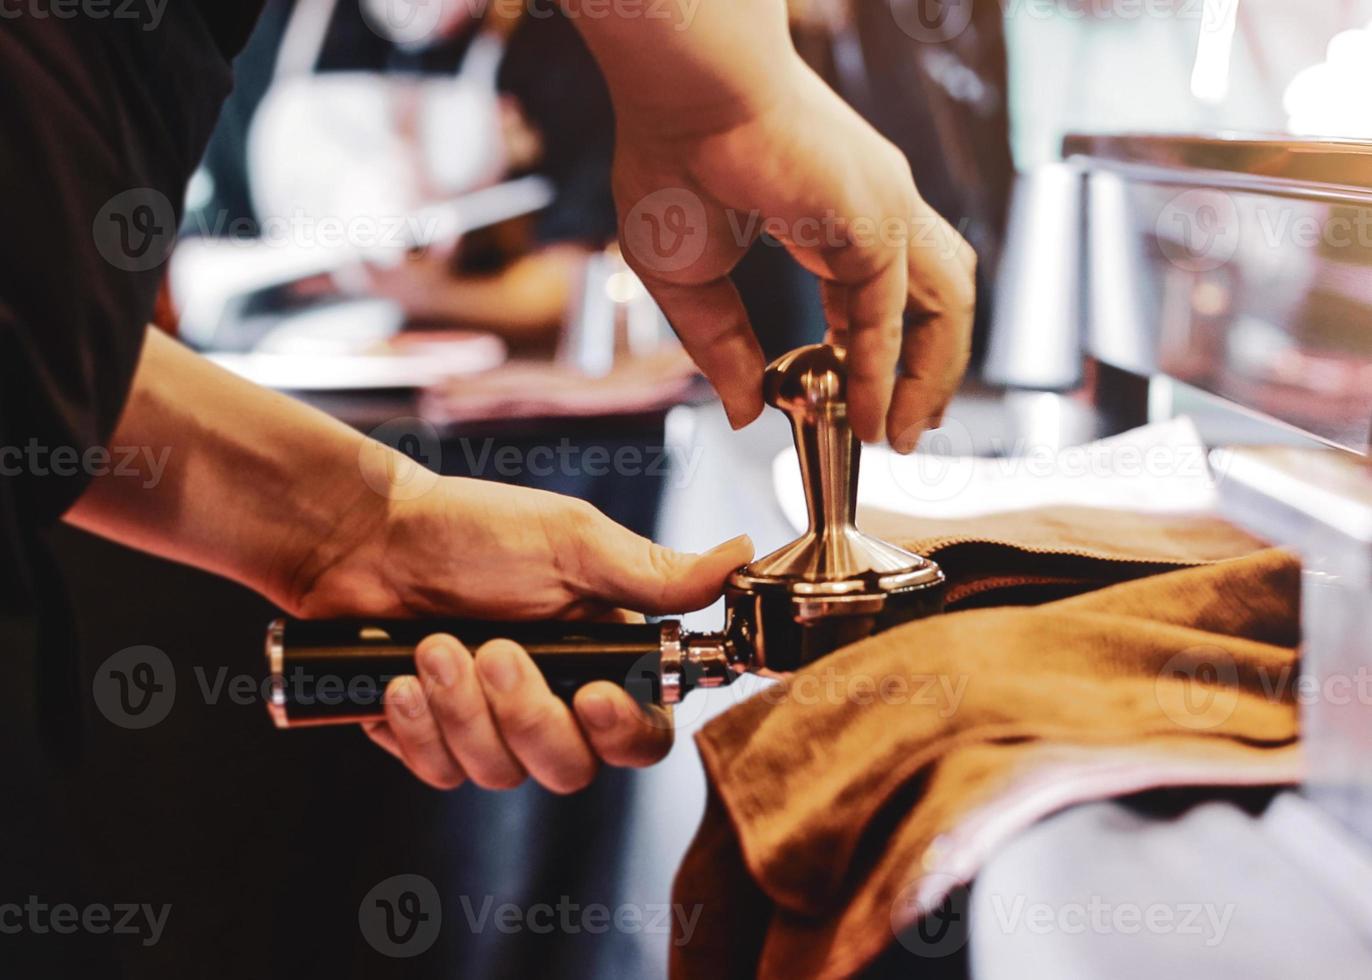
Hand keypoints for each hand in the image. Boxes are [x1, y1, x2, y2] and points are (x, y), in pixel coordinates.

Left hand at [287, 473, 753, 792]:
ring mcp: (495, 728)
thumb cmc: (472, 529)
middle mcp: (557, 702)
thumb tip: (742, 557)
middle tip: (493, 648)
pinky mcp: (438, 741)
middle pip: (571, 767)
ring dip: (462, 709)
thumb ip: (653, 572)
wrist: (368, 538)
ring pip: (502, 774)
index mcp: (604, 657)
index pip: (645, 733)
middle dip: (526, 714)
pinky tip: (401, 679)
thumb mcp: (570, 541)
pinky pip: (440, 772)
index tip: (592, 695)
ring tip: (433, 645)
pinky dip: (420, 728)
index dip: (625, 732)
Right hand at [613, 58, 975, 451]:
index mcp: (836, 213)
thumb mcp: (691, 279)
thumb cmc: (672, 158)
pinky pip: (890, 314)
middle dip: (931, 367)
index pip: (878, 295)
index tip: (860, 402)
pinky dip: (883, 371)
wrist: (682, 92)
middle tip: (910, 426)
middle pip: (936, 298)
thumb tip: (744, 414)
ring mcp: (887, 208)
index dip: (874, 354)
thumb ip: (722, 348)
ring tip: (903, 431)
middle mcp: (877, 208)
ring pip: (944, 304)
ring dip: (932, 375)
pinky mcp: (878, 219)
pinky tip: (867, 415)